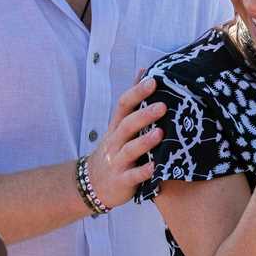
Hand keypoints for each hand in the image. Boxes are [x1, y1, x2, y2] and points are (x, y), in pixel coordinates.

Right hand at [86, 76, 166, 208]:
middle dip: (144, 115)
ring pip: (129, 150)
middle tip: (163, 106)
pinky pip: (132, 176)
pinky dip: (142, 172)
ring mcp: (117, 161)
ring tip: (160, 133)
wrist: (92, 184)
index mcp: (116, 127)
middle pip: (127, 125)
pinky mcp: (121, 181)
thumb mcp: (119, 125)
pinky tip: (155, 167)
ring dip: (144, 142)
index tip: (153, 81)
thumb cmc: (114, 149)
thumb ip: (133, 100)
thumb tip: (144, 71)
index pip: (124, 105)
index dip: (137, 92)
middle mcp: (115, 142)